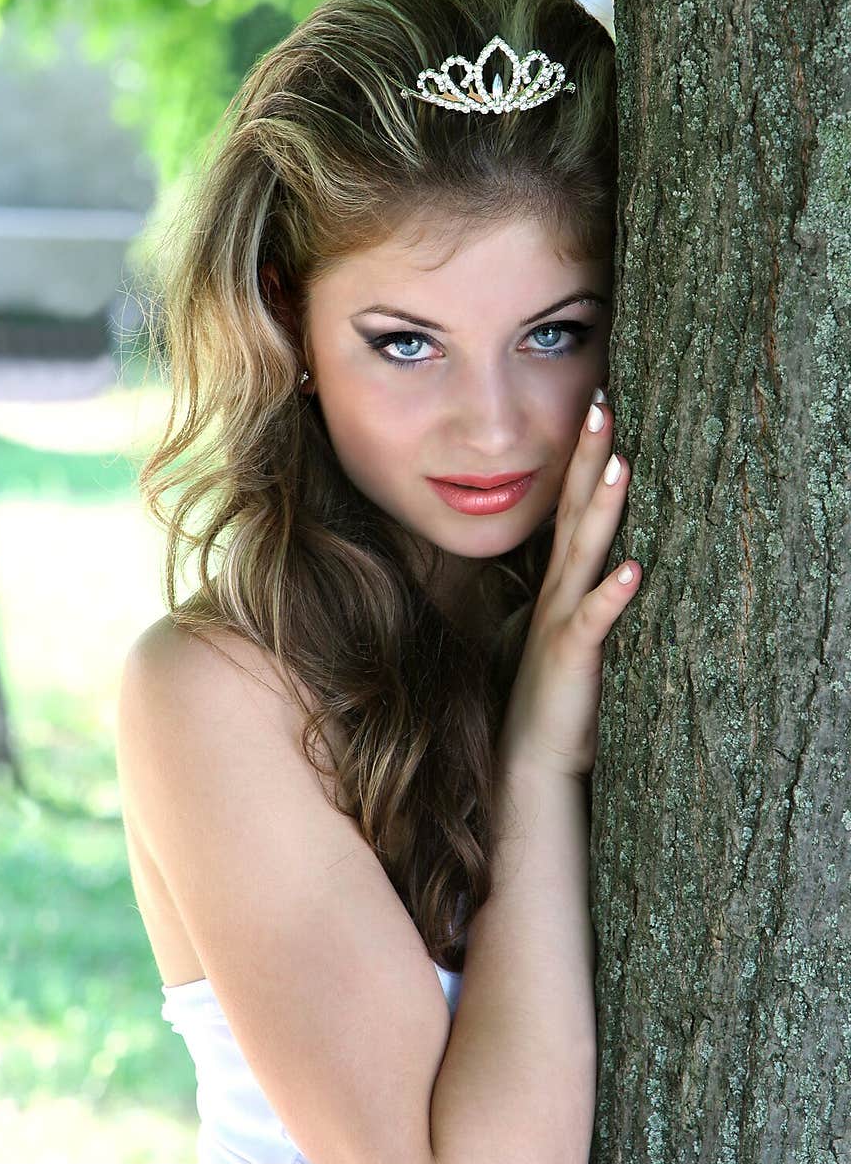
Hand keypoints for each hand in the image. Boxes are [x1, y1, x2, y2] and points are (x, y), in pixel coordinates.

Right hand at [497, 394, 639, 780]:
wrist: (531, 758)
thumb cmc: (557, 693)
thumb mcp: (567, 628)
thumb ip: (577, 589)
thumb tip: (602, 552)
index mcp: (559, 581)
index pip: (568, 506)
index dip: (581, 457)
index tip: (596, 407)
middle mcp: (558, 590)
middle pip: (573, 511)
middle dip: (588, 458)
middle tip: (601, 405)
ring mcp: (563, 620)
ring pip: (583, 553)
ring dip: (601, 508)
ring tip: (620, 464)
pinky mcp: (573, 656)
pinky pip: (594, 621)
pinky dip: (612, 595)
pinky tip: (632, 570)